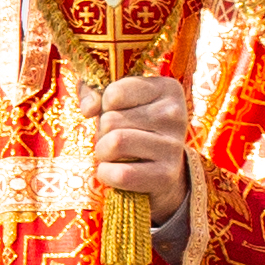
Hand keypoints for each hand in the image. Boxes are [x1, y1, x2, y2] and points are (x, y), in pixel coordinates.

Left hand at [92, 73, 194, 240]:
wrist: (160, 170)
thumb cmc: (130, 126)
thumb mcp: (113, 99)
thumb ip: (92, 90)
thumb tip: (89, 109)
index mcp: (166, 88)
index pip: (113, 94)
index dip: (104, 107)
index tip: (117, 113)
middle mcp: (175, 114)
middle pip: (111, 120)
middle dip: (102, 132)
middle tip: (116, 138)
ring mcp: (174, 145)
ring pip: (115, 143)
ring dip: (103, 153)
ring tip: (115, 154)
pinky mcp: (167, 175)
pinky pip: (121, 174)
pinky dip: (107, 175)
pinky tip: (116, 171)